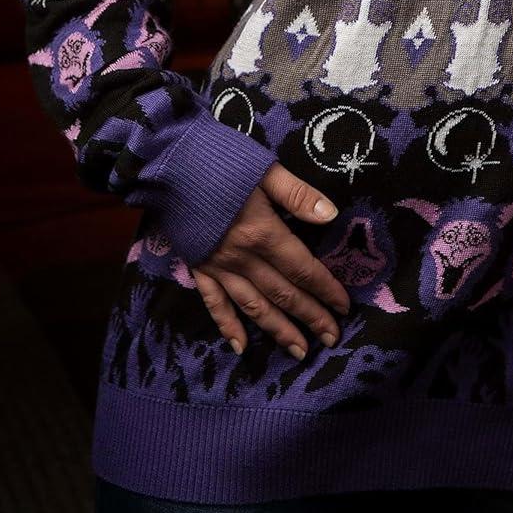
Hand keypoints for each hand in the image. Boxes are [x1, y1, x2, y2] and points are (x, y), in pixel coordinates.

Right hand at [191, 162, 350, 360]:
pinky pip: (214, 303)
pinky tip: (240, 346)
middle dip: (310, 317)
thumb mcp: (265, 170)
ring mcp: (217, 266)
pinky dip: (228, 326)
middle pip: (283, 294)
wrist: (167, 163)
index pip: (303, 269)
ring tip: (299, 351)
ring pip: (253, 306)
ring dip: (278, 330)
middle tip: (331, 339)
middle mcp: (242, 258)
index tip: (344, 308)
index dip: (325, 290)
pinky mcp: (197, 266)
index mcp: (263, 233)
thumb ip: (297, 195)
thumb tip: (331, 216)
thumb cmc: (221, 160)